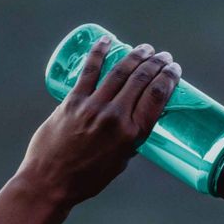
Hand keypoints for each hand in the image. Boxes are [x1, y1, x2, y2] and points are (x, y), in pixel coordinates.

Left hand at [14, 36, 181, 206]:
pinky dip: (99, 52)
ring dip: (136, 56)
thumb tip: (135, 121)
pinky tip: (108, 40)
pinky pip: (89, 71)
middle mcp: (115, 117)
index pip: (157, 97)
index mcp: (131, 135)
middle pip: (142, 80)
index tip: (174, 70)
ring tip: (145, 48)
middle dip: (156, 64)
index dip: (169, 78)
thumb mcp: (119, 162)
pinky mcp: (72, 102)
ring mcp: (93, 107)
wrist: (49, 183)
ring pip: (120, 72)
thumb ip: (130, 141)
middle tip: (163, 56)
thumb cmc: (86, 179)